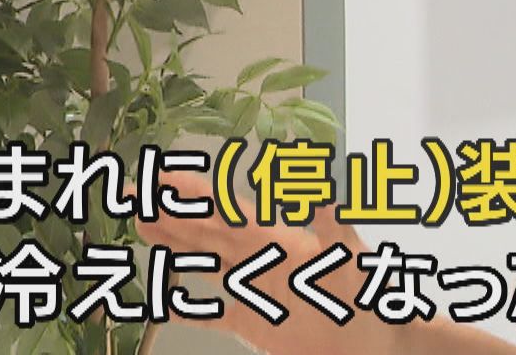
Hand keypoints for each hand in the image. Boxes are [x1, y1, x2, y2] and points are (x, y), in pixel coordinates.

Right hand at [134, 169, 395, 354]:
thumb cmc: (372, 302)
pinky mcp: (260, 324)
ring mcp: (260, 289)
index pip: (229, 212)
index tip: (163, 177)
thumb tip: (328, 195)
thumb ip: (337, 231)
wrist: (381, 346)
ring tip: (142, 224)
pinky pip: (217, 312)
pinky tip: (165, 299)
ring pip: (208, 261)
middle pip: (210, 230)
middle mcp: (265, 259)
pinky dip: (190, 307)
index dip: (195, 195)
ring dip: (175, 244)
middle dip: (172, 211)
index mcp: (281, 241)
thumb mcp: (355, 263)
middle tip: (133, 191)